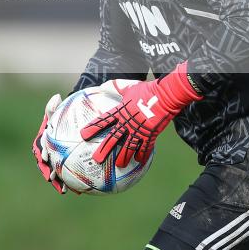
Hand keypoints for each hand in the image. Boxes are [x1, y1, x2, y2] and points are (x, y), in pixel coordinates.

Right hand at [32, 94, 68, 193]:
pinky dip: (73, 182)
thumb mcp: (59, 109)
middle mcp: (50, 152)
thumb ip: (55, 106)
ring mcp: (58, 159)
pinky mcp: (68, 165)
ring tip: (64, 189)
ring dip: (60, 181)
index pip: (41, 149)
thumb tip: (56, 97)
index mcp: (44, 142)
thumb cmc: (65, 115)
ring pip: (58, 172)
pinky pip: (70, 175)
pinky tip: (80, 190)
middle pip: (47, 165)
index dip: (43, 154)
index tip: (46, 158)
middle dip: (49, 172)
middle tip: (53, 178)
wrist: (74, 121)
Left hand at [80, 62, 200, 167]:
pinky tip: (139, 161)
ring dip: (123, 157)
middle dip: (105, 149)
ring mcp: (139, 130)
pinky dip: (142, 154)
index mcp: (121, 111)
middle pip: (113, 138)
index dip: (93, 127)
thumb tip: (106, 84)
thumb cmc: (147, 90)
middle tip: (97, 159)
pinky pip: (145, 147)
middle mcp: (128, 123)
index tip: (83, 135)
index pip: (104, 120)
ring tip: (119, 165)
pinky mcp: (151, 134)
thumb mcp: (130, 88)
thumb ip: (118, 87)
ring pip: (128, 147)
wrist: (165, 95)